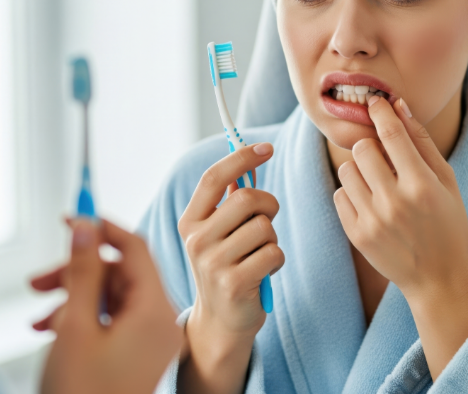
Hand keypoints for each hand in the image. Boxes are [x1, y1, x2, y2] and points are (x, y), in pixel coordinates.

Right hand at [32, 218, 181, 393]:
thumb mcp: (76, 325)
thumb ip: (83, 270)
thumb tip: (85, 225)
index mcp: (156, 310)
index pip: (135, 247)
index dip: (100, 228)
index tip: (70, 217)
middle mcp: (161, 322)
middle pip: (121, 273)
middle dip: (78, 271)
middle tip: (39, 280)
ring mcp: (151, 341)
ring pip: (113, 297)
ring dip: (74, 297)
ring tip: (39, 314)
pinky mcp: (139, 356)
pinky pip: (114, 321)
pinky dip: (83, 318)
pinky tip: (50, 328)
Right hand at [177, 142, 283, 393]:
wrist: (221, 320)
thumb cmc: (226, 266)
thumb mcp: (218, 232)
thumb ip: (228, 201)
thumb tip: (249, 157)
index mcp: (190, 221)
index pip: (213, 178)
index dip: (241, 157)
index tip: (267, 147)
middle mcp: (196, 240)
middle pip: (246, 199)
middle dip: (268, 204)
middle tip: (268, 218)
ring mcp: (213, 263)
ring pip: (264, 227)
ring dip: (272, 238)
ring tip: (259, 253)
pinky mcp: (234, 283)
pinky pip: (274, 253)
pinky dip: (277, 259)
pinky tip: (263, 272)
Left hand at [333, 96, 467, 378]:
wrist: (439, 277)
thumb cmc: (447, 222)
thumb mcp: (446, 180)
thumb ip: (421, 142)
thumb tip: (398, 105)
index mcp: (421, 185)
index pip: (391, 134)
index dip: (380, 111)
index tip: (375, 102)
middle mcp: (394, 202)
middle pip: (362, 148)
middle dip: (371, 146)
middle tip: (383, 156)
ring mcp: (372, 221)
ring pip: (346, 170)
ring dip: (360, 169)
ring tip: (378, 182)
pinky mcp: (356, 235)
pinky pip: (339, 195)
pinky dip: (352, 193)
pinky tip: (371, 202)